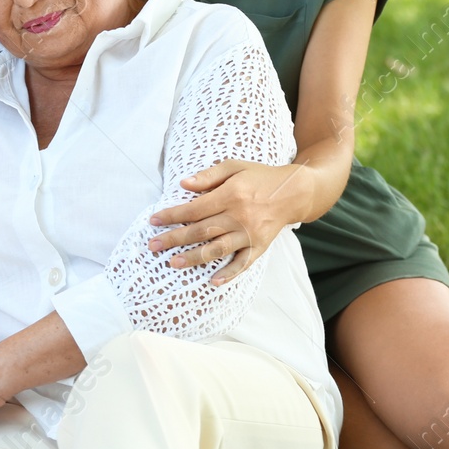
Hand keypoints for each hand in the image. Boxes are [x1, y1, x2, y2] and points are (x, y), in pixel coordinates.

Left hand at [148, 160, 306, 283]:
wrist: (294, 191)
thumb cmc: (260, 177)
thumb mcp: (234, 167)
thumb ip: (208, 176)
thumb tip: (183, 184)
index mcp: (231, 194)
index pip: (195, 208)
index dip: (173, 215)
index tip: (154, 220)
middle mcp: (239, 216)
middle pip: (202, 231)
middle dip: (175, 239)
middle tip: (153, 246)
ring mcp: (250, 233)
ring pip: (218, 249)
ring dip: (194, 257)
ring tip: (174, 263)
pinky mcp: (260, 246)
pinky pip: (243, 263)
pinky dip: (229, 273)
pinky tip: (213, 281)